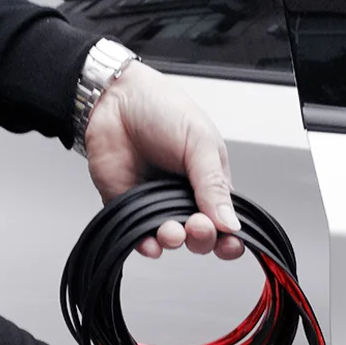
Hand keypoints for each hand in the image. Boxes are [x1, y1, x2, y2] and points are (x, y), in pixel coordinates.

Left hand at [84, 61, 243, 260]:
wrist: (113, 98)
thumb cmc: (162, 109)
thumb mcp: (200, 143)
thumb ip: (215, 186)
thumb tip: (232, 224)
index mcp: (211, 185)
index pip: (227, 224)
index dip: (230, 240)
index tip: (229, 243)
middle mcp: (186, 200)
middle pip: (203, 239)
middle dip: (203, 239)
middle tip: (197, 225)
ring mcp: (158, 206)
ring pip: (174, 241)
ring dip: (175, 241)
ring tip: (172, 230)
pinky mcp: (131, 209)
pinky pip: (140, 237)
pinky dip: (147, 246)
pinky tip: (151, 242)